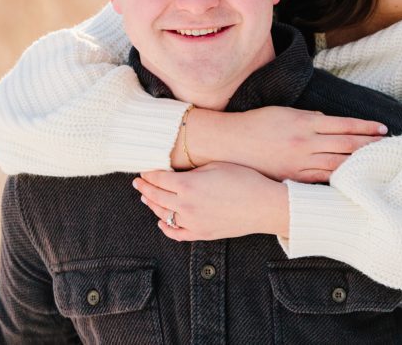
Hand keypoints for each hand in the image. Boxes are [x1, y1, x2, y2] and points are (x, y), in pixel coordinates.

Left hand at [134, 163, 288, 240]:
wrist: (263, 206)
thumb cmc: (245, 180)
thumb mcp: (217, 166)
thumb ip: (193, 171)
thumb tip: (178, 175)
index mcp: (188, 185)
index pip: (159, 179)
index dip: (149, 174)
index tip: (143, 170)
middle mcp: (185, 205)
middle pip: (156, 196)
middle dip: (144, 188)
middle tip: (138, 182)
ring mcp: (192, 222)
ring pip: (163, 214)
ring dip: (152, 205)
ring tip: (146, 198)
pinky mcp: (201, 234)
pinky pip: (176, 233)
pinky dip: (166, 227)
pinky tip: (162, 221)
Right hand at [184, 106, 386, 182]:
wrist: (229, 144)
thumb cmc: (257, 125)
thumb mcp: (286, 114)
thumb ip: (310, 119)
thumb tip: (329, 123)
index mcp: (306, 123)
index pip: (345, 125)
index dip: (366, 128)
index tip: (383, 129)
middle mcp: (306, 143)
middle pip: (347, 146)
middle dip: (371, 147)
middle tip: (391, 147)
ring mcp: (300, 163)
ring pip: (337, 164)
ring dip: (360, 165)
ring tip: (379, 164)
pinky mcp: (292, 178)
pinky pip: (321, 179)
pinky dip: (339, 180)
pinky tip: (353, 181)